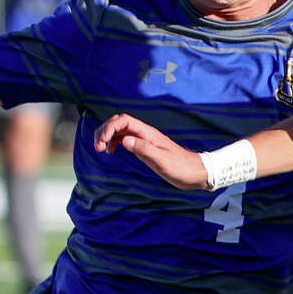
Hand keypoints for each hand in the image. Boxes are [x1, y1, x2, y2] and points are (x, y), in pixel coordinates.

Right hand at [93, 113, 207, 188]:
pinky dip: (114, 142)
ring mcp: (144, 139)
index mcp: (148, 134)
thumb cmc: (180, 168)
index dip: (109, 128)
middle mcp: (144, 133)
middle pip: (118, 122)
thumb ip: (143, 149)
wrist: (194, 172)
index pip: (123, 121)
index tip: (102, 143)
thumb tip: (124, 140)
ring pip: (120, 130)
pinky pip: (125, 138)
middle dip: (104, 130)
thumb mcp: (161, 161)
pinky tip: (111, 151)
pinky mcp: (144, 146)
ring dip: (107, 136)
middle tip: (98, 147)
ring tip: (101, 149)